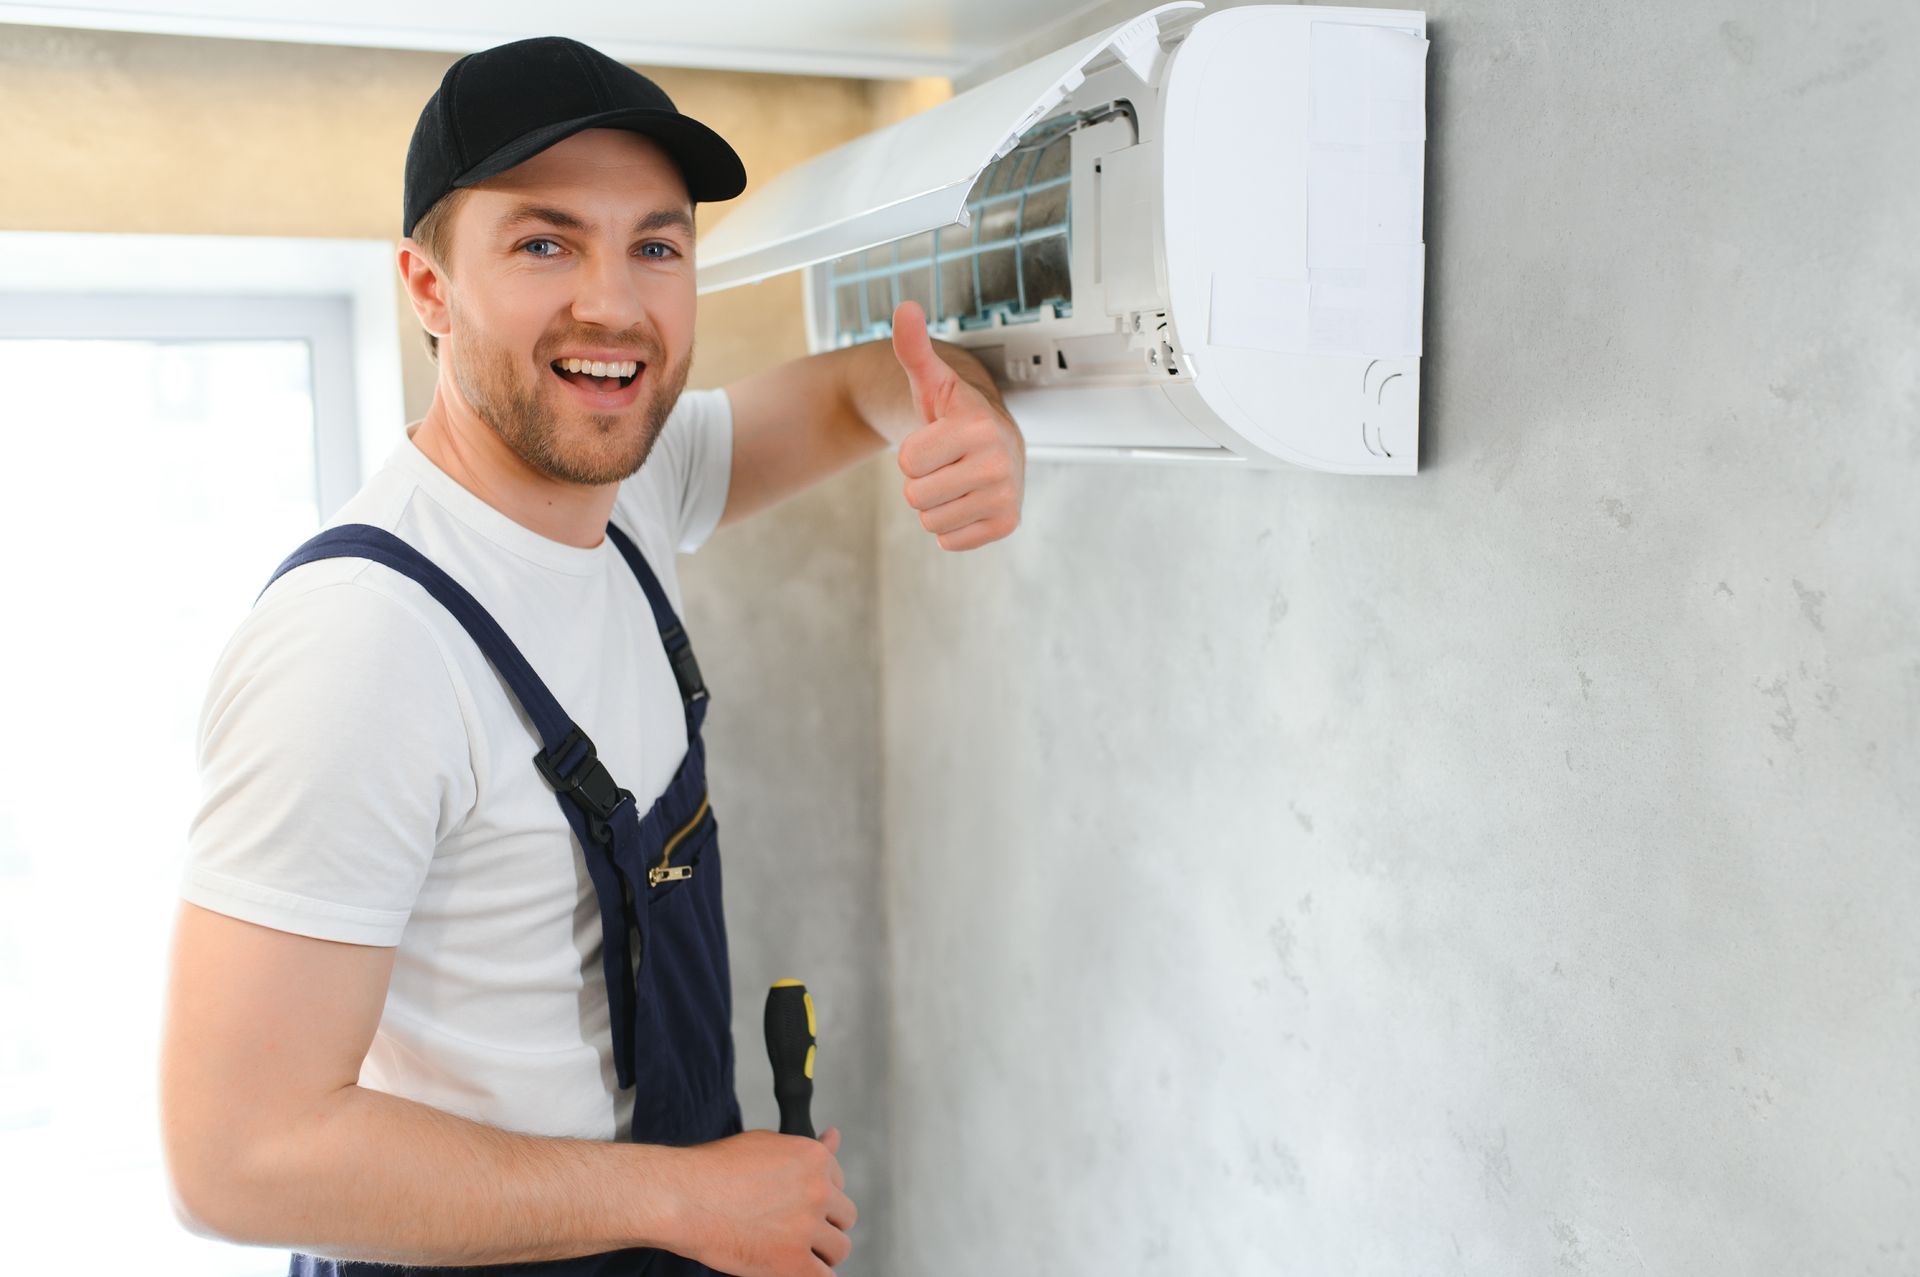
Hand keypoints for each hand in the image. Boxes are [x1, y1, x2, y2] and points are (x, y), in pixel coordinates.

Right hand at [668, 1125, 855, 1275]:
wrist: (683, 1197)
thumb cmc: (714, 1170)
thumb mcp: (765, 1145)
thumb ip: (804, 1147)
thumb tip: (834, 1137)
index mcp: (813, 1158)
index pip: (838, 1182)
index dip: (819, 1195)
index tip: (800, 1203)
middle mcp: (818, 1190)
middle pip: (844, 1216)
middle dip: (824, 1223)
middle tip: (796, 1228)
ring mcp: (807, 1227)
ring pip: (839, 1248)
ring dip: (821, 1252)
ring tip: (793, 1250)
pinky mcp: (792, 1262)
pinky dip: (812, 1275)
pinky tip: (796, 1269)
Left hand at [890, 300, 1025, 550]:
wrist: (990, 440)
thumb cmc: (954, 413)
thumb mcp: (931, 381)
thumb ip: (913, 348)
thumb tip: (904, 309)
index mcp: (978, 426)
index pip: (907, 462)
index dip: (911, 453)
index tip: (935, 439)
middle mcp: (999, 463)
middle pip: (916, 496)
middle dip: (922, 480)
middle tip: (945, 462)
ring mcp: (1006, 496)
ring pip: (931, 521)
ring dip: (936, 503)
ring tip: (955, 479)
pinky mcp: (1006, 524)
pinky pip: (949, 541)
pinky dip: (952, 525)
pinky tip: (967, 499)